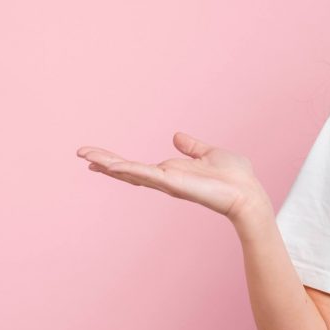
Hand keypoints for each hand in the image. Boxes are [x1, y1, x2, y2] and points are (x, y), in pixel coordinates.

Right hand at [76, 132, 271, 223]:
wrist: (248, 193)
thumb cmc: (236, 177)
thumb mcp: (210, 153)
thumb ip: (191, 147)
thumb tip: (176, 136)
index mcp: (173, 172)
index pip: (138, 167)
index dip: (117, 162)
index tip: (97, 157)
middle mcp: (166, 179)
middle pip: (128, 171)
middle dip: (105, 162)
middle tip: (81, 154)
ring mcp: (168, 182)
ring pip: (131, 172)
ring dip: (108, 164)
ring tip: (86, 157)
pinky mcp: (174, 183)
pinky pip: (146, 174)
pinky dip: (128, 169)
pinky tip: (109, 165)